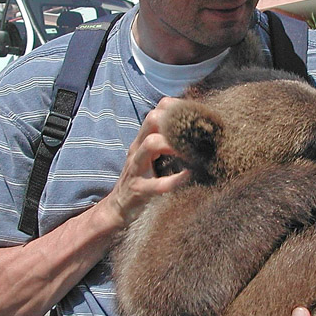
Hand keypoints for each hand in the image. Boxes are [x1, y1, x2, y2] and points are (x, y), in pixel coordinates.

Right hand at [100, 97, 190, 227]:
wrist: (118, 207)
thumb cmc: (141, 179)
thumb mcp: (150, 157)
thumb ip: (165, 142)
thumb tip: (194, 133)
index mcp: (143, 140)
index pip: (157, 111)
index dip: (176, 108)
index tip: (196, 117)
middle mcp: (138, 149)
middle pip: (152, 119)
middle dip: (174, 121)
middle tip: (195, 133)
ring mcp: (136, 168)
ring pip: (151, 144)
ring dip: (173, 144)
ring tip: (192, 152)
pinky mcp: (139, 190)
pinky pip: (158, 184)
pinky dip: (176, 180)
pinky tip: (190, 176)